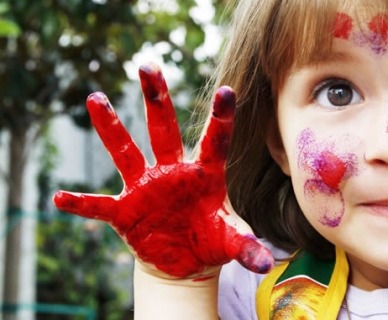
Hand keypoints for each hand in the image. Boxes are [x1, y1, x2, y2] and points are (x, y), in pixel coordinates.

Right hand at [53, 63, 272, 278]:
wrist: (185, 261)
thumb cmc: (211, 240)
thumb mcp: (231, 242)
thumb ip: (246, 247)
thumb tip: (264, 264)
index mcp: (205, 174)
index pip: (216, 141)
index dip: (222, 117)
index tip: (228, 90)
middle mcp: (173, 172)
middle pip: (164, 129)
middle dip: (157, 98)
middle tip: (148, 65)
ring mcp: (146, 188)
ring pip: (127, 151)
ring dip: (112, 128)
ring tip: (96, 98)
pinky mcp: (126, 211)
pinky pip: (100, 205)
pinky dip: (81, 203)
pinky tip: (61, 197)